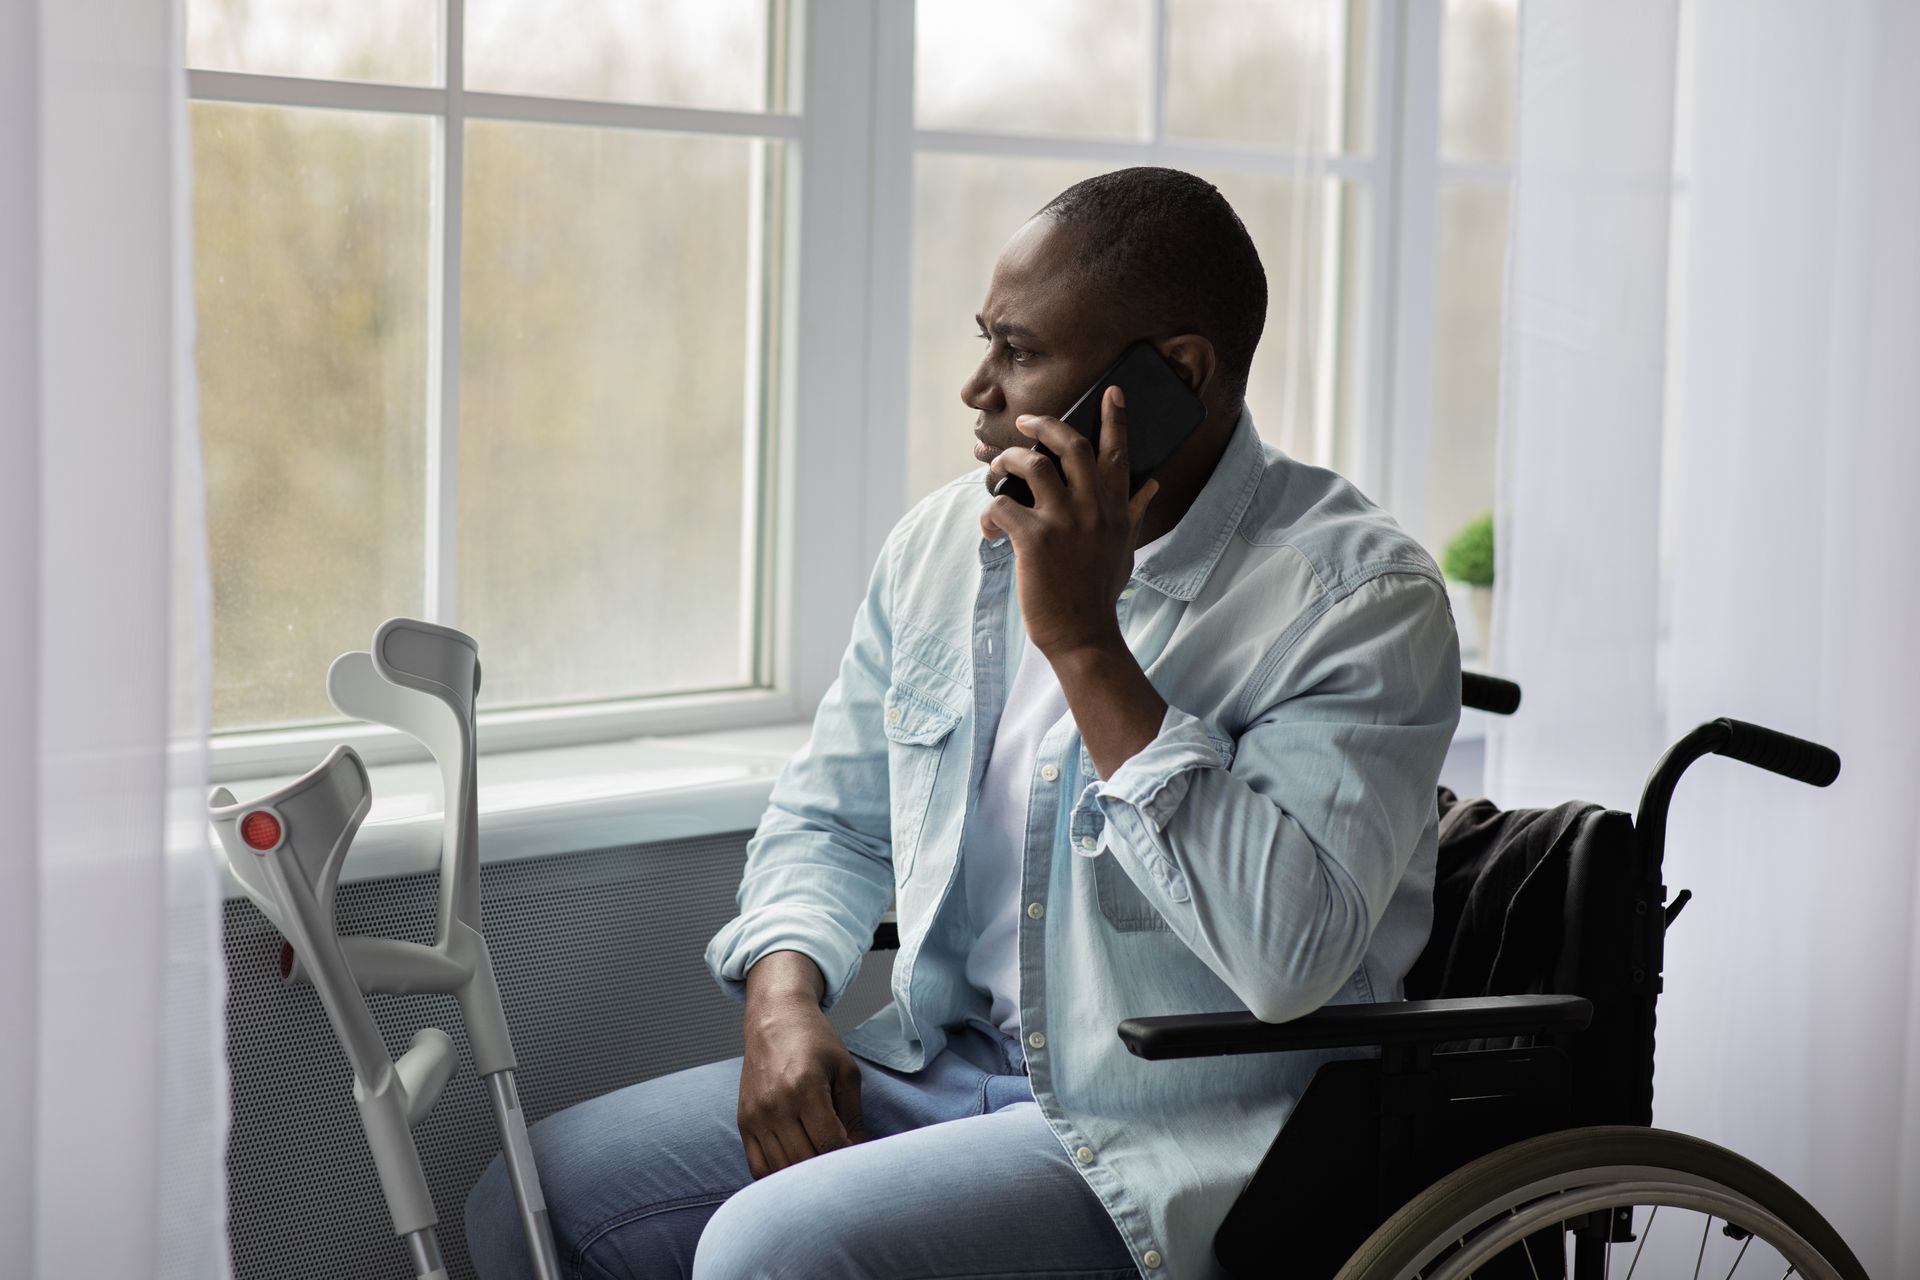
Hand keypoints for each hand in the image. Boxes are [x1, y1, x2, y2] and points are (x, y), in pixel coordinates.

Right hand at [737, 994, 865, 1178]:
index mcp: (806, 1088)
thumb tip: (857, 1155)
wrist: (775, 1019)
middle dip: (827, 1172)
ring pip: (780, 1170)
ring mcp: (756, 1116)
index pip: (830, 1144)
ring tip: (820, 1169)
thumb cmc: (814, 1041)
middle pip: (805, 1162)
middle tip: (841, 1168)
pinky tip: (795, 1168)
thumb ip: (853, 1116)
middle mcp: (776, 1104)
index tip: (857, 1161)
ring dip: (803, 1178)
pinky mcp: (744, 1122)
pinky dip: (777, 1176)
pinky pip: (757, 1167)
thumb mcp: (845, 1071)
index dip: (847, 1160)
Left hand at [981, 386, 1158, 659]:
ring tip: (995, 471)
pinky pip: (1002, 505)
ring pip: (1031, 464)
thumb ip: (1135, 509)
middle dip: (1045, 425)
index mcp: (1115, 507)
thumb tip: (1152, 482)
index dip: (1115, 418)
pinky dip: (989, 513)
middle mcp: (1094, 508)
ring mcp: (1064, 522)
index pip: (1117, 452)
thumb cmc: (1099, 590)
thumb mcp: (1125, 546)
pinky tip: (989, 531)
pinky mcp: (1034, 540)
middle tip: (1026, 422)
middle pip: (1071, 445)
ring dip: (1007, 461)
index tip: (1111, 391)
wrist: (1083, 634)